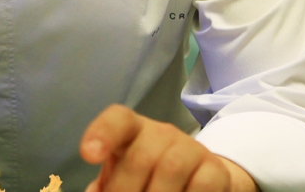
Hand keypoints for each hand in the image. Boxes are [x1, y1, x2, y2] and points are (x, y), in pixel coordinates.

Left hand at [80, 104, 258, 191]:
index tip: (89, 155)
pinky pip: (202, 186)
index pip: (118, 120)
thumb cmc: (148, 180)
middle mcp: (161, 134)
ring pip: (170, 169)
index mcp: (132, 132)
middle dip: (124, 191)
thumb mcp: (122, 179)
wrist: (199, 182)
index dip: (102, 134)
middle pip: (140, 157)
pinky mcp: (215, 169)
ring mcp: (191, 149)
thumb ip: (107, 186)